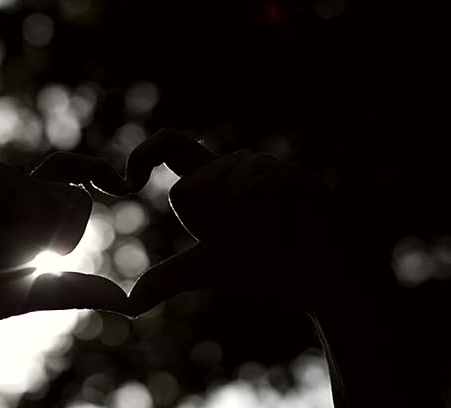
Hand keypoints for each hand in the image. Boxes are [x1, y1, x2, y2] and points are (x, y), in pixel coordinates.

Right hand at [0, 159, 128, 333]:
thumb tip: (125, 301)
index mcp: (30, 209)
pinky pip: (34, 197)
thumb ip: (76, 289)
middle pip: (77, 199)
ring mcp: (5, 179)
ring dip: (37, 238)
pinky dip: (20, 229)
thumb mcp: (33, 292)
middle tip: (22, 258)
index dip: (100, 177)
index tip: (124, 184)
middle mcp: (21, 187)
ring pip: (58, 201)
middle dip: (64, 237)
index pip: (76, 187)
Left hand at [123, 129, 341, 316]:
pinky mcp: (294, 178)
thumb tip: (129, 305)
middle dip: (210, 232)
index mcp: (215, 177)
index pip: (169, 145)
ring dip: (243, 238)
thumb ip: (168, 277)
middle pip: (187, 194)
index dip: (143, 154)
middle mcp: (238, 163)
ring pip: (224, 205)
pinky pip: (257, 207)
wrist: (325, 280)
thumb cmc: (267, 269)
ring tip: (275, 237)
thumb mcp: (208, 270)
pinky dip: (268, 234)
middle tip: (250, 241)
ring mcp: (269, 166)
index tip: (126, 183)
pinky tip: (293, 235)